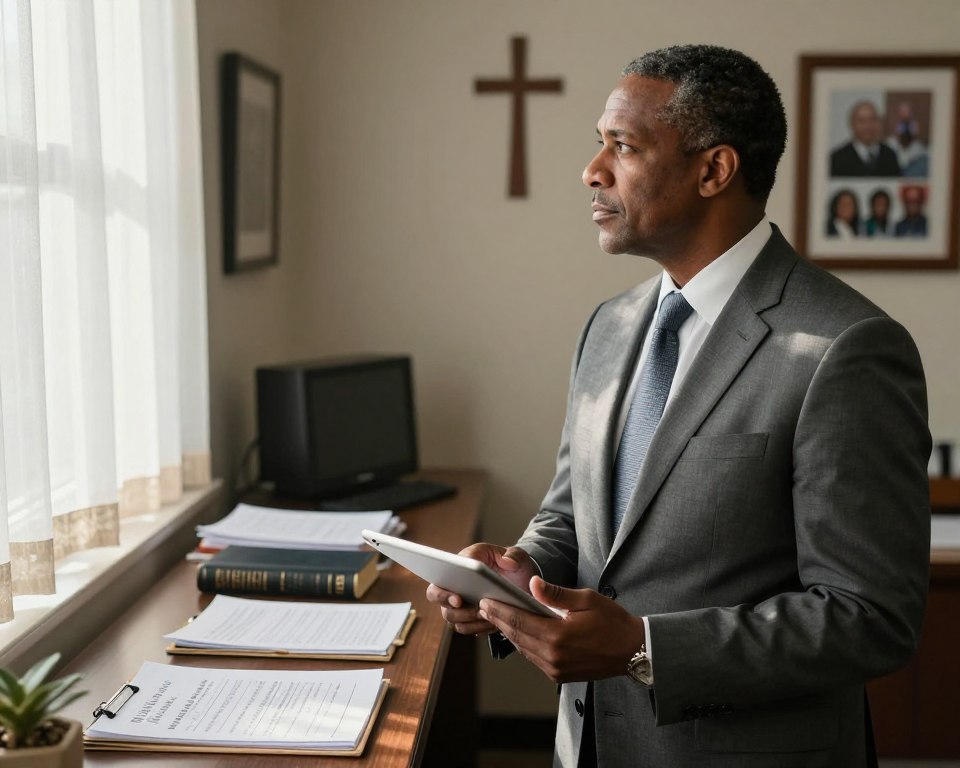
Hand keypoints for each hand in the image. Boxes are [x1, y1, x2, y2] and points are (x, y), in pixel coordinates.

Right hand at [425, 543, 536, 635]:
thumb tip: (508, 563)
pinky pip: (465, 627)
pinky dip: (477, 627)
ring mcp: (459, 602)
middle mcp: (455, 583)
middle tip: (467, 607)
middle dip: (449, 605)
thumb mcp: (517, 554)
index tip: (458, 598)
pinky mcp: (468, 617)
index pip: (440, 573)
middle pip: (437, 596)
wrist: (521, 580)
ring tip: (486, 615)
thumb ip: (513, 556)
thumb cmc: (512, 563)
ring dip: (466, 618)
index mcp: (462, 562)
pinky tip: (492, 623)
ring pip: (451, 616)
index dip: (443, 589)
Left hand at [478, 576, 645, 682]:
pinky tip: (519, 633)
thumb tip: (532, 584)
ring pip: (523, 648)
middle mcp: (553, 656)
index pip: (519, 620)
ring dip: (509, 633)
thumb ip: (556, 594)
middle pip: (517, 635)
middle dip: (499, 620)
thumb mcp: (586, 599)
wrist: (634, 651)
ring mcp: (556, 669)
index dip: (500, 610)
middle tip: (484, 607)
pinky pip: (534, 658)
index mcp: (558, 635)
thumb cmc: (613, 621)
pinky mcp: (560, 676)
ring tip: (497, 618)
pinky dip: (524, 644)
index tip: (485, 601)